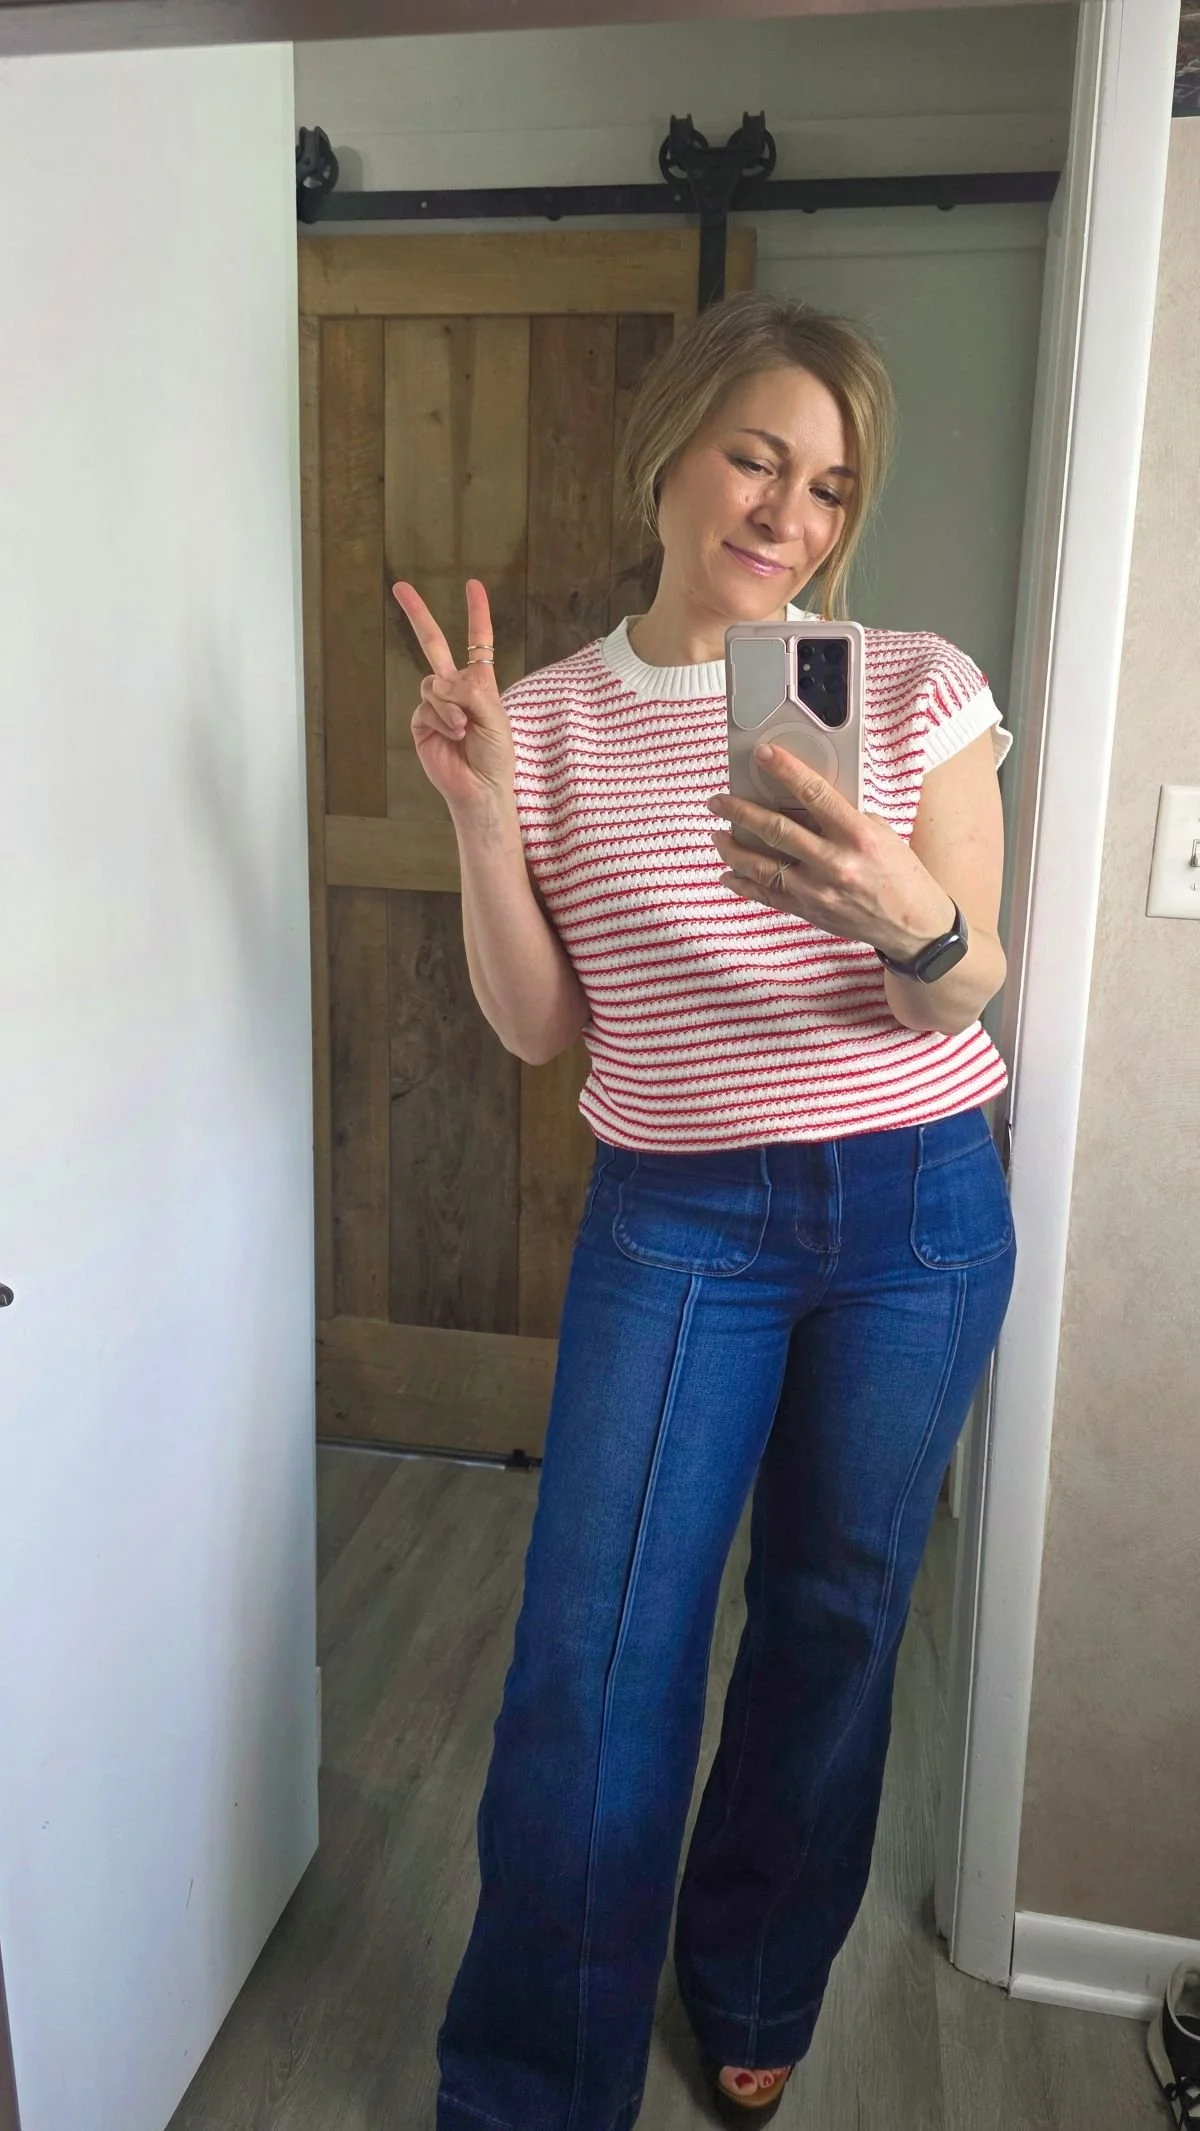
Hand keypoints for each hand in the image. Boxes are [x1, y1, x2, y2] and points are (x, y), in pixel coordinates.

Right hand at [392, 578, 515, 820]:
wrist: (481, 788)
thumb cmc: (496, 755)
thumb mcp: (494, 715)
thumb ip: (469, 692)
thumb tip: (437, 683)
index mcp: (480, 683)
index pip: (478, 642)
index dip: (477, 614)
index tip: (472, 586)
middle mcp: (455, 689)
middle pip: (433, 644)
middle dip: (417, 614)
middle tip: (400, 586)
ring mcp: (436, 705)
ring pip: (432, 684)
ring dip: (450, 707)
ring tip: (464, 730)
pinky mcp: (422, 723)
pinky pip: (426, 707)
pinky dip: (442, 721)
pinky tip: (453, 737)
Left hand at [707, 744, 956, 959]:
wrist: (913, 926)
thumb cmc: (899, 873)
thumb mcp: (881, 833)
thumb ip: (843, 817)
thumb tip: (803, 800)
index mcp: (857, 835)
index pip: (814, 794)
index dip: (786, 771)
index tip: (763, 754)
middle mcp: (835, 862)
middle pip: (776, 831)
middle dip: (740, 812)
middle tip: (718, 800)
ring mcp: (818, 890)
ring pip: (762, 866)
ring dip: (733, 848)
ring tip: (717, 834)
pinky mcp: (809, 912)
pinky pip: (766, 896)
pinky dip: (742, 884)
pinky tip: (727, 873)